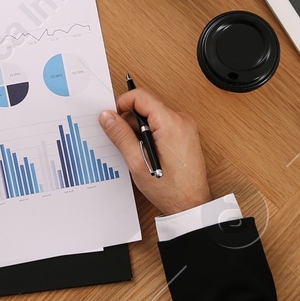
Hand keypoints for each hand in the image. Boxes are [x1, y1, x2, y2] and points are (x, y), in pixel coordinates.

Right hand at [99, 84, 209, 215]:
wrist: (191, 204)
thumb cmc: (170, 189)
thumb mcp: (137, 162)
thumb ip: (121, 136)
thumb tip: (107, 117)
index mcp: (171, 123)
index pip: (141, 96)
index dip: (122, 104)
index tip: (112, 117)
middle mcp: (182, 120)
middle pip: (147, 106)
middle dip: (131, 122)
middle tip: (127, 144)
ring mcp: (186, 126)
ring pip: (153, 116)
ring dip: (141, 130)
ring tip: (141, 154)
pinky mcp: (186, 133)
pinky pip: (162, 124)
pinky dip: (151, 134)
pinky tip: (149, 153)